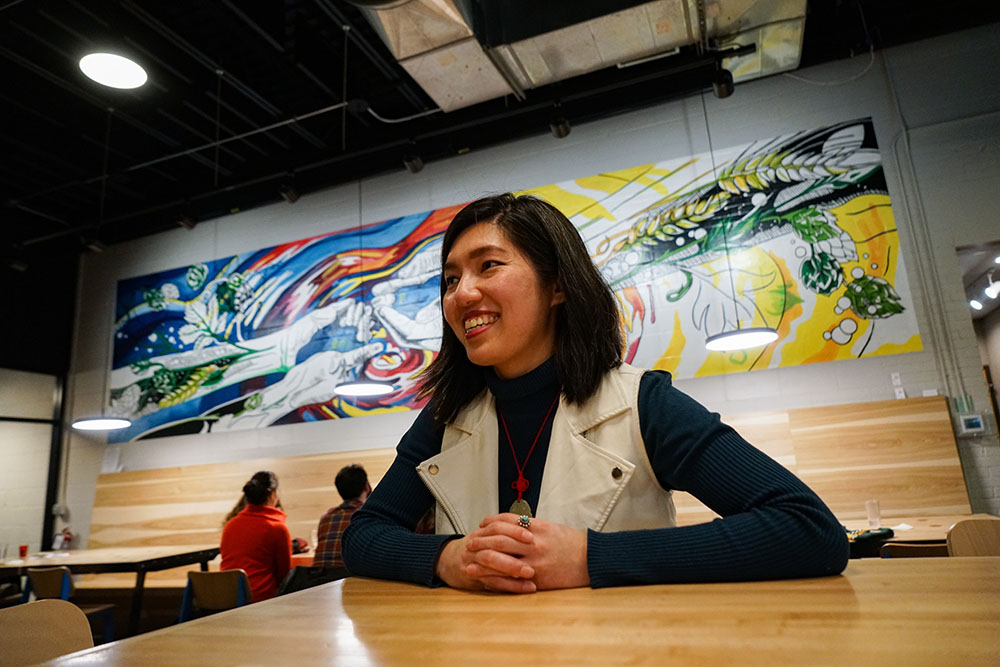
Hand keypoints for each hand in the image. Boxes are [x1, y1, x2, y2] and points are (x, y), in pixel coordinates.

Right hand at [435, 522, 536, 593]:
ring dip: (512, 568)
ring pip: (491, 562)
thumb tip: (532, 527)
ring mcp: (473, 561)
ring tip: (531, 574)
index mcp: (482, 532)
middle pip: (495, 543)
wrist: (448, 561)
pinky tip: (525, 588)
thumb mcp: (485, 536)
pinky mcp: (473, 578)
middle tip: (535, 552)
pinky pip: (492, 582)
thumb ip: (504, 532)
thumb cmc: (475, 549)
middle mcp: (477, 545)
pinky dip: (510, 585)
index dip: (514, 530)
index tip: (531, 536)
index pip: (498, 526)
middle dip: (515, 548)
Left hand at [475, 514, 589, 590]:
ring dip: (483, 557)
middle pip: (500, 539)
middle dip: (482, 540)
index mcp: (538, 528)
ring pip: (501, 558)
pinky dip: (495, 576)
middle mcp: (534, 543)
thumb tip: (512, 524)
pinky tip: (485, 575)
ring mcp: (535, 562)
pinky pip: (511, 578)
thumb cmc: (572, 544)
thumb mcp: (552, 528)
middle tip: (470, 541)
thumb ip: (532, 527)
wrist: (590, 561)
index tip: (482, 524)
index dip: (492, 522)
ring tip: (471, 557)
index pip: (508, 521)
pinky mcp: (536, 579)